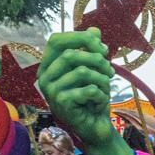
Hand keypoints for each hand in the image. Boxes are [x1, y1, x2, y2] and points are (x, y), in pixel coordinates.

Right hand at [34, 30, 131, 154]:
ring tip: (107, 85)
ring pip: (81, 72)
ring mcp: (51, 92)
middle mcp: (45, 77)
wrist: (95, 126)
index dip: (80, 38)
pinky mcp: (61, 105)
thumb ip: (92, 48)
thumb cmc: (92, 96)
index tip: (102, 48)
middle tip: (110, 70)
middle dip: (97, 59)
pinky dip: (100, 93)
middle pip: (71, 54)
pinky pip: (88, 89)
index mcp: (49, 65)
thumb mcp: (94, 69)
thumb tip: (94, 29)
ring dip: (101, 77)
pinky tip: (101, 99)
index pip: (56, 40)